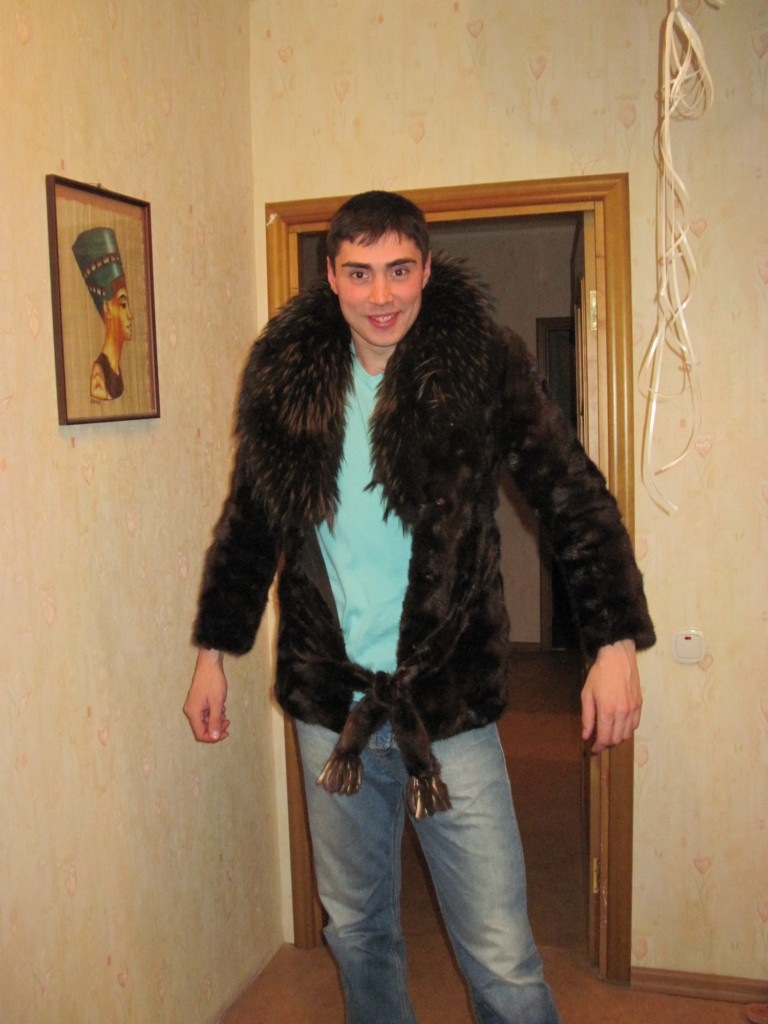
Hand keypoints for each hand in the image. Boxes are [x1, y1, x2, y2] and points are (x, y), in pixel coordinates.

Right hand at [183, 647, 230, 741]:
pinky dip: (214, 712)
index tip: (225, 733)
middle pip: (202, 728)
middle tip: (228, 721)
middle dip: (216, 727)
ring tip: (224, 711)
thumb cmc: (213, 682)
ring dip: (216, 719)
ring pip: (205, 720)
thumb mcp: (217, 703)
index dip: (213, 737)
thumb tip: (214, 737)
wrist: (210, 664)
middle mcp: (191, 711)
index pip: (200, 734)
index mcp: (193, 713)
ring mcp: (194, 705)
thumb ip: (215, 721)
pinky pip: (206, 713)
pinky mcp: (198, 701)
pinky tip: (221, 706)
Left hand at [581, 638, 641, 752]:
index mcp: (607, 711)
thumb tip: (586, 735)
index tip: (593, 749)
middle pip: (616, 739)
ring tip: (608, 734)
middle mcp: (622, 713)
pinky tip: (619, 726)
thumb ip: (587, 717)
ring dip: (617, 738)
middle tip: (598, 741)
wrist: (618, 657)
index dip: (598, 747)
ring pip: (627, 735)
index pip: (605, 739)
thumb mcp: (587, 694)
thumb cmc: (600, 673)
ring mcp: (633, 709)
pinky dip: (627, 730)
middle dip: (607, 744)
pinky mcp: (639, 705)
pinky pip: (635, 725)